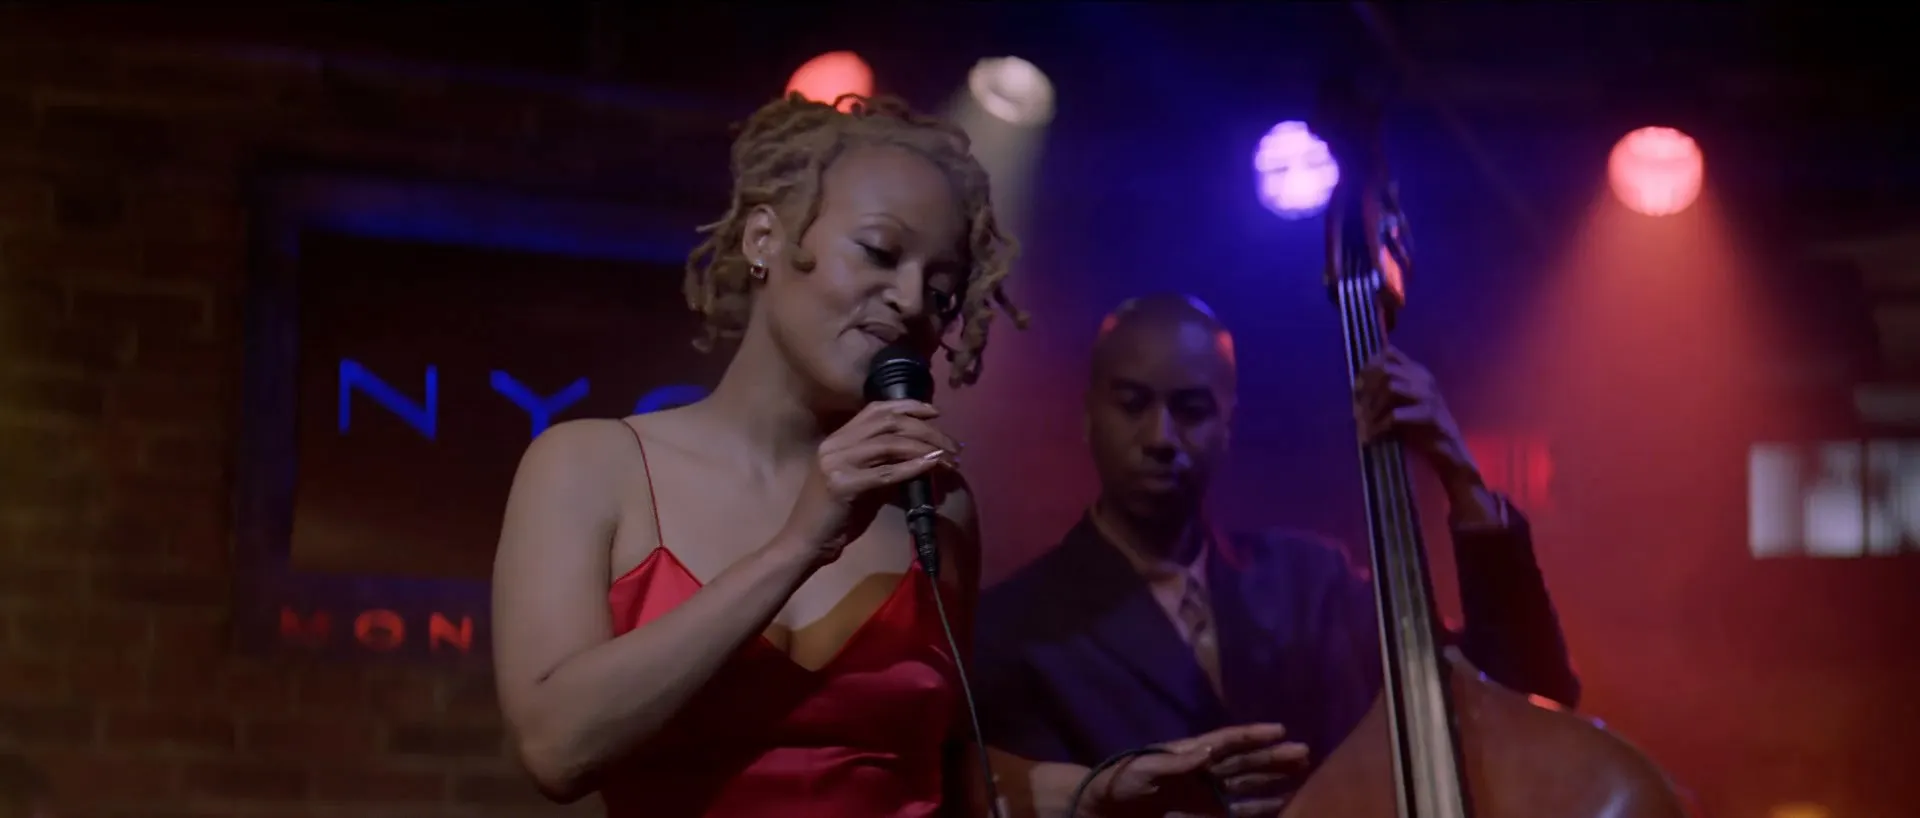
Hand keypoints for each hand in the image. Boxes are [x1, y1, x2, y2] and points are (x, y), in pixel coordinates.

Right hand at [776, 399, 959, 567]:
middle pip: (888, 423)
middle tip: (953, 444)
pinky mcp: (842, 485)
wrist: (806, 543)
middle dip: (926, 429)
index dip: (908, 406)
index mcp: (837, 439)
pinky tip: (932, 465)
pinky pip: (885, 472)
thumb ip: (886, 467)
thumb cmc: (835, 516)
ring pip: (889, 443)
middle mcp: (835, 444)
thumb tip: (925, 457)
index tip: (934, 412)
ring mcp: (836, 462)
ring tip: (949, 458)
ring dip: (925, 447)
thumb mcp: (864, 484)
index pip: (876, 410)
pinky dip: (912, 467)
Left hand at [1084, 724, 1308, 817]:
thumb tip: (1210, 749)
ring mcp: (1208, 796)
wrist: (1103, 811)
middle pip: (1246, 763)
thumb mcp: (1144, 769)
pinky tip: (1283, 806)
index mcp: (1190, 753)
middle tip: (1305, 751)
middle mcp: (1205, 772)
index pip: (1228, 742)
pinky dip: (1263, 809)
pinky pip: (1240, 813)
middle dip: (1275, 757)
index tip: (1280, 729)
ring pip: (1250, 787)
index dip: (1253, 735)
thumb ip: (1177, 761)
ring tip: (1305, 775)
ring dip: (1275, 782)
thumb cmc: (1119, 782)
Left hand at [1353, 346, 1476, 482]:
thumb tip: (1356, 384)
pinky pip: (1397, 415)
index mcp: (1416, 371)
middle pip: (1386, 369)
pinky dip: (1380, 426)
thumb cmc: (1419, 425)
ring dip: (1373, 406)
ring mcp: (1428, 395)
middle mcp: (1423, 378)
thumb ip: (1384, 389)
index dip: (1368, 368)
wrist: (1447, 447)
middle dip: (1368, 388)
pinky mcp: (1430, 414)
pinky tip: (1373, 436)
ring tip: (1363, 424)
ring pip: (1391, 387)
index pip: (1389, 354)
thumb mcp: (1400, 401)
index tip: (1356, 387)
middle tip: (1357, 409)